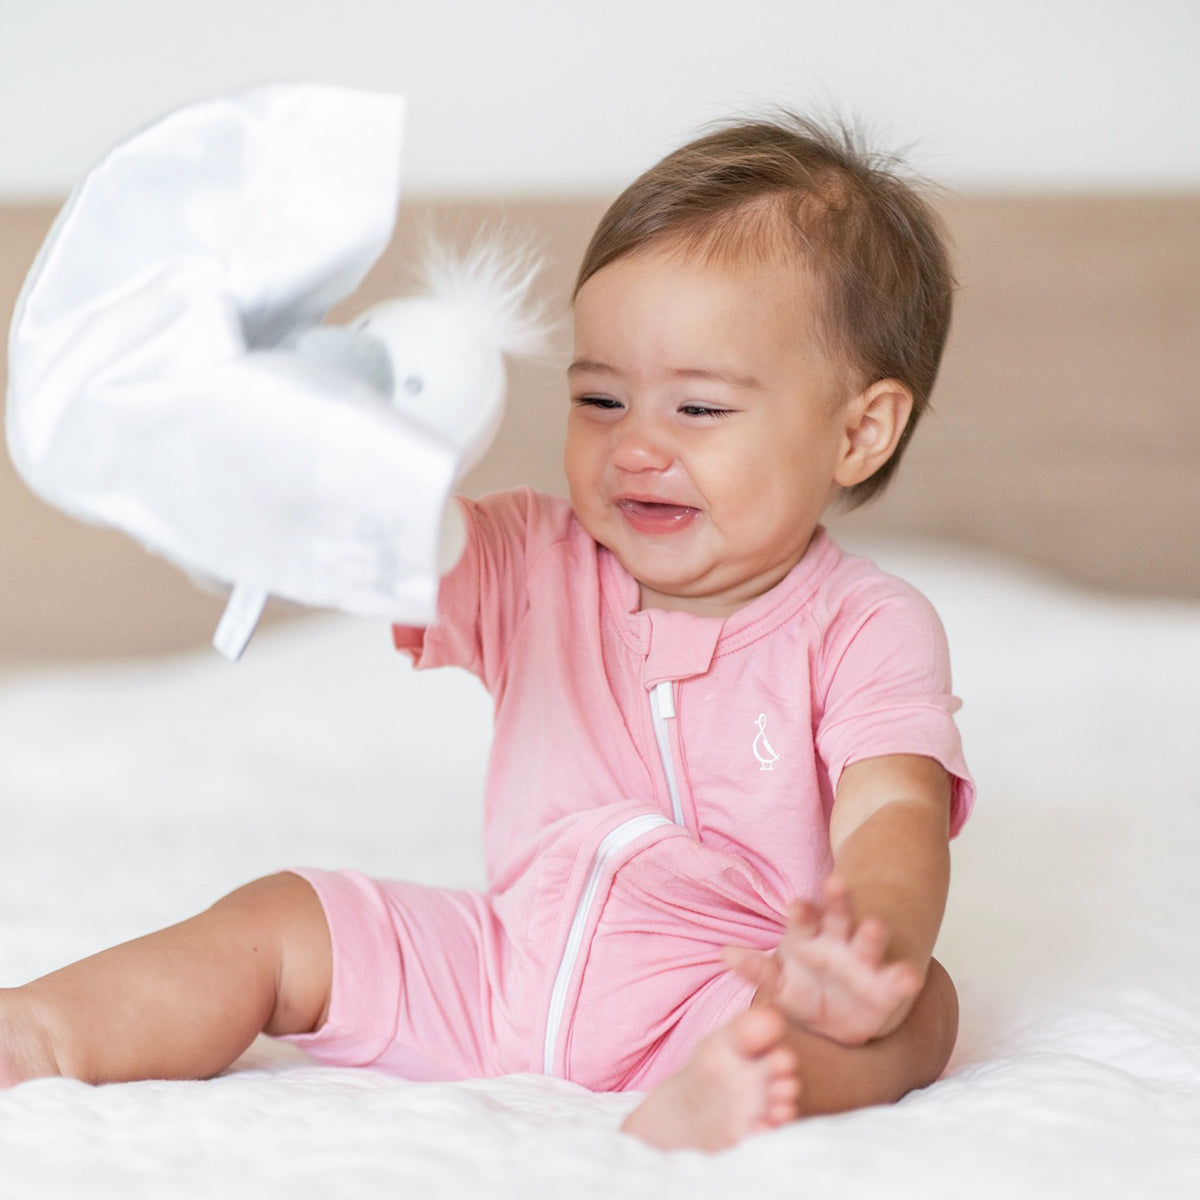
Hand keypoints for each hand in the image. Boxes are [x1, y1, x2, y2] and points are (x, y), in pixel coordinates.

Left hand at [724, 876, 923, 1045]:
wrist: (841, 1013)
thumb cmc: (804, 989)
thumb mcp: (779, 981)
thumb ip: (757, 969)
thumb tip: (725, 954)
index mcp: (808, 935)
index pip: (803, 919)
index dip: (801, 912)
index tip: (796, 904)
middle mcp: (838, 940)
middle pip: (838, 915)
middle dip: (838, 901)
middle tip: (835, 883)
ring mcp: (865, 960)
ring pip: (869, 940)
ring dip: (872, 932)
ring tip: (876, 925)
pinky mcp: (886, 987)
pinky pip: (896, 981)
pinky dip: (904, 978)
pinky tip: (910, 976)